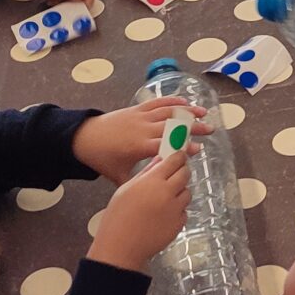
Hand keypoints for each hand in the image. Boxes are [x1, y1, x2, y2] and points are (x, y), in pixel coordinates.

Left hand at [74, 98, 204, 183]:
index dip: (183, 147)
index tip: (198, 150)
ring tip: (203, 113)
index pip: (166, 146)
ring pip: (167, 111)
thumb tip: (156, 193)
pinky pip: (157, 102)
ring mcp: (140, 116)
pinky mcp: (137, 108)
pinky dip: (172, 101)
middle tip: (209, 130)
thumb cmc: (103, 159)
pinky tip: (185, 103)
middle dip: (192, 127)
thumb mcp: (119, 176)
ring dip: (186, 111)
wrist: (84, 138)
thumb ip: (138, 183)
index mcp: (139, 146)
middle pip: (172, 126)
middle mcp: (143, 129)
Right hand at [88, 143, 199, 268]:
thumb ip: (145, 173)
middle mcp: (167, 193)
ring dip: (179, 192)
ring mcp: (175, 209)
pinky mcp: (178, 225)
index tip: (179, 156)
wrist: (120, 248)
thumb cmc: (117, 218)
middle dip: (181, 172)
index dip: (178, 156)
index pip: (175, 160)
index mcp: (152, 181)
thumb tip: (159, 160)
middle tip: (174, 175)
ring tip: (164, 199)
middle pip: (185, 174)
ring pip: (187, 193)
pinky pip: (183, 211)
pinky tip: (163, 215)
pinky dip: (177, 211)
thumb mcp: (126, 189)